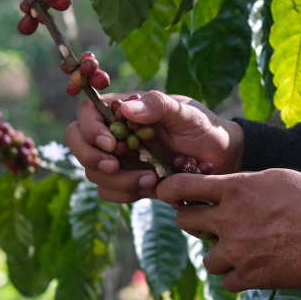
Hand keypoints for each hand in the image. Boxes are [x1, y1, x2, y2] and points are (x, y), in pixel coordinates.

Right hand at [65, 90, 243, 202]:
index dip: (90, 130)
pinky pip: (109, 192)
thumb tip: (127, 110)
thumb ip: (158, 106)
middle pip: (77, 143)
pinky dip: (126, 194)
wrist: (222, 159)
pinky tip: (152, 188)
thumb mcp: (186, 112)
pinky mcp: (128, 181)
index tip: (112, 145)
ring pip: (94, 173)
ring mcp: (119, 159)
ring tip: (151, 180)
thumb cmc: (205, 128)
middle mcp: (115, 133)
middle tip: (116, 167)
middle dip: (93, 159)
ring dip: (118, 182)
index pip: (86, 113)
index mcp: (123, 110)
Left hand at [155, 169, 300, 291]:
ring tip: (242, 251)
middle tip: (208, 224)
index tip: (166, 193)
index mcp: (234, 189)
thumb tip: (227, 186)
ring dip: (219, 255)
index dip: (168, 189)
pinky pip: (226, 281)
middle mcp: (228, 220)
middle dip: (193, 222)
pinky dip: (235, 277)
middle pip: (185, 222)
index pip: (182, 187)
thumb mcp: (276, 177)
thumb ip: (245, 183)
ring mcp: (236, 251)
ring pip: (206, 259)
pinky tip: (253, 268)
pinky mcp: (249, 277)